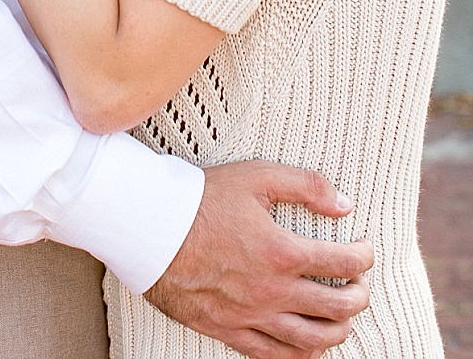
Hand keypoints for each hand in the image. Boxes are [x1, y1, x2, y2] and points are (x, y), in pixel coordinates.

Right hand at [146, 161, 373, 358]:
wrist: (152, 229)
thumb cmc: (202, 199)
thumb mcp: (256, 176)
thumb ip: (305, 185)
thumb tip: (345, 205)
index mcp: (282, 252)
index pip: (343, 263)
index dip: (363, 257)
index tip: (365, 250)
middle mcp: (273, 291)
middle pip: (336, 308)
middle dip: (358, 296)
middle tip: (360, 285)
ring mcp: (252, 316)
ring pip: (312, 339)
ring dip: (338, 330)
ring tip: (342, 317)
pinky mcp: (230, 330)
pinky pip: (275, 356)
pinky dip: (300, 355)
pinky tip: (308, 346)